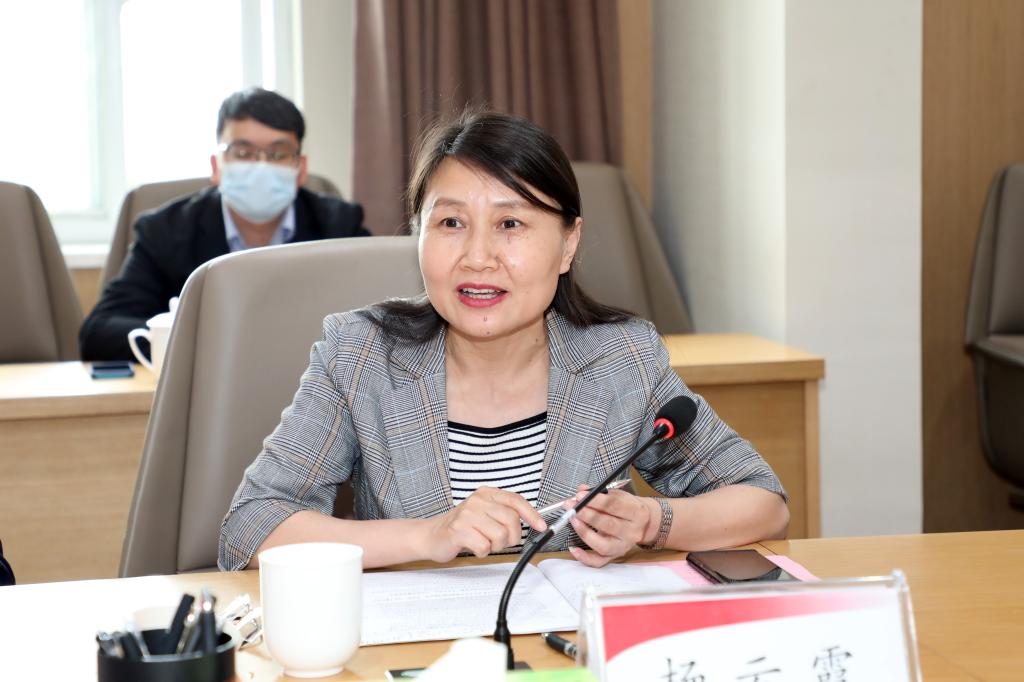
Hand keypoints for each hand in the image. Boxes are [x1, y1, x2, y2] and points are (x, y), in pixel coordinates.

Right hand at [424, 486, 546, 561]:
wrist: (431, 535)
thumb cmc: (462, 526)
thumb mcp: (485, 513)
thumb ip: (505, 513)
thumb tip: (534, 520)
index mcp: (486, 494)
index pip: (515, 500)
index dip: (532, 514)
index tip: (541, 526)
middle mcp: (477, 501)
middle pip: (511, 520)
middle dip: (511, 537)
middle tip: (501, 541)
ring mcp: (467, 515)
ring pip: (500, 536)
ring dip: (495, 546)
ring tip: (483, 542)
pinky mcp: (458, 530)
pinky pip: (484, 547)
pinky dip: (482, 552)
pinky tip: (473, 546)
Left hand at [567, 484, 660, 566]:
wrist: (644, 524)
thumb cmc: (629, 507)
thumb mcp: (619, 495)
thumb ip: (600, 493)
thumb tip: (581, 490)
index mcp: (636, 512)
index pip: (615, 506)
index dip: (595, 500)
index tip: (580, 496)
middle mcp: (631, 532)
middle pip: (608, 525)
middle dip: (586, 515)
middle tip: (572, 507)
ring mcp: (623, 546)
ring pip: (602, 545)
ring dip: (584, 532)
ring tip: (573, 520)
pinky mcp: (614, 556)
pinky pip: (598, 562)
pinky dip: (584, 558)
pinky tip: (573, 548)